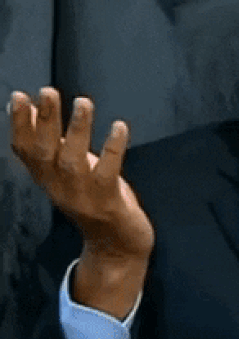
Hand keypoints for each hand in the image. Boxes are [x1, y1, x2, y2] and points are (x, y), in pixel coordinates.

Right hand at [9, 87, 153, 317]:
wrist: (115, 246)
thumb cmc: (93, 199)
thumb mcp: (66, 170)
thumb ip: (50, 142)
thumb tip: (29, 107)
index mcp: (47, 179)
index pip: (25, 151)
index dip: (19, 125)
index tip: (19, 96)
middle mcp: (60, 187)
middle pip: (46, 152)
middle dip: (45, 121)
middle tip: (47, 92)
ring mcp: (83, 196)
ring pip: (74, 161)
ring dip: (78, 131)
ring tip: (82, 102)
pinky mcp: (108, 202)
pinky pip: (109, 172)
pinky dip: (113, 148)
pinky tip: (119, 127)